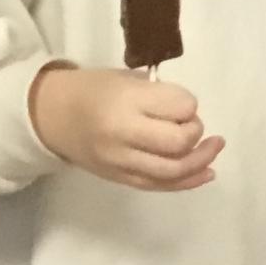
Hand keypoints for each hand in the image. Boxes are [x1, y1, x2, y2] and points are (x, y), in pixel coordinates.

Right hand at [30, 66, 224, 190]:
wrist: (50, 116)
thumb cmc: (93, 90)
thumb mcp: (126, 78)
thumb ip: (158, 95)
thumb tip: (189, 114)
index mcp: (125, 101)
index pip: (179, 107)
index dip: (189, 105)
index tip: (182, 103)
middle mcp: (122, 134)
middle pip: (178, 142)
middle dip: (195, 132)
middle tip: (191, 124)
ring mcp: (120, 161)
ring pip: (172, 170)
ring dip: (201, 160)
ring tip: (214, 147)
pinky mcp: (119, 178)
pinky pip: (159, 186)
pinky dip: (188, 182)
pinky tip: (207, 172)